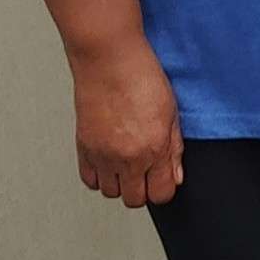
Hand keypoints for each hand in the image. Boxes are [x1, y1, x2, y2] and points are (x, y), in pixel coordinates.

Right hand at [70, 39, 183, 206]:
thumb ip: (174, 149)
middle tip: (147, 171)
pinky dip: (100, 175)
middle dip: (143, 189)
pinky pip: (89, 180)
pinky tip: (109, 160)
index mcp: (153, 148)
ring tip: (128, 163)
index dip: (164, 188)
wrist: (108, 60)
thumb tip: (176, 175)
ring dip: (120, 183)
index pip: (161, 193)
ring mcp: (102, 155)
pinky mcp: (83, 148)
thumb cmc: (141, 78)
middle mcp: (126, 157)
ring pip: (111, 192)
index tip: (164, 178)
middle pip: (135, 199)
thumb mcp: (171, 113)